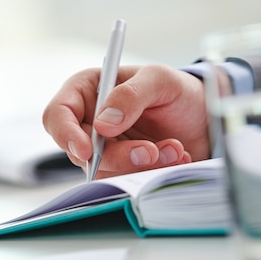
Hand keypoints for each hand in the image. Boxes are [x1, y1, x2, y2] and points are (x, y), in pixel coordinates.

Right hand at [43, 64, 210, 178]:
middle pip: (80, 151)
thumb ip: (130, 95)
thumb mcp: (158, 79)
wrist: (203, 117)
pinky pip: (125, 180)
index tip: (87, 151)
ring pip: (104, 170)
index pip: (57, 115)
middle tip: (149, 151)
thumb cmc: (176, 90)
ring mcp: (105, 148)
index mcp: (86, 91)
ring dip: (140, 164)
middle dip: (117, 156)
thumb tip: (103, 123)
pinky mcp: (122, 169)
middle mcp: (89, 122)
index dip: (65, 134)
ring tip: (174, 149)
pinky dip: (151, 173)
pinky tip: (175, 157)